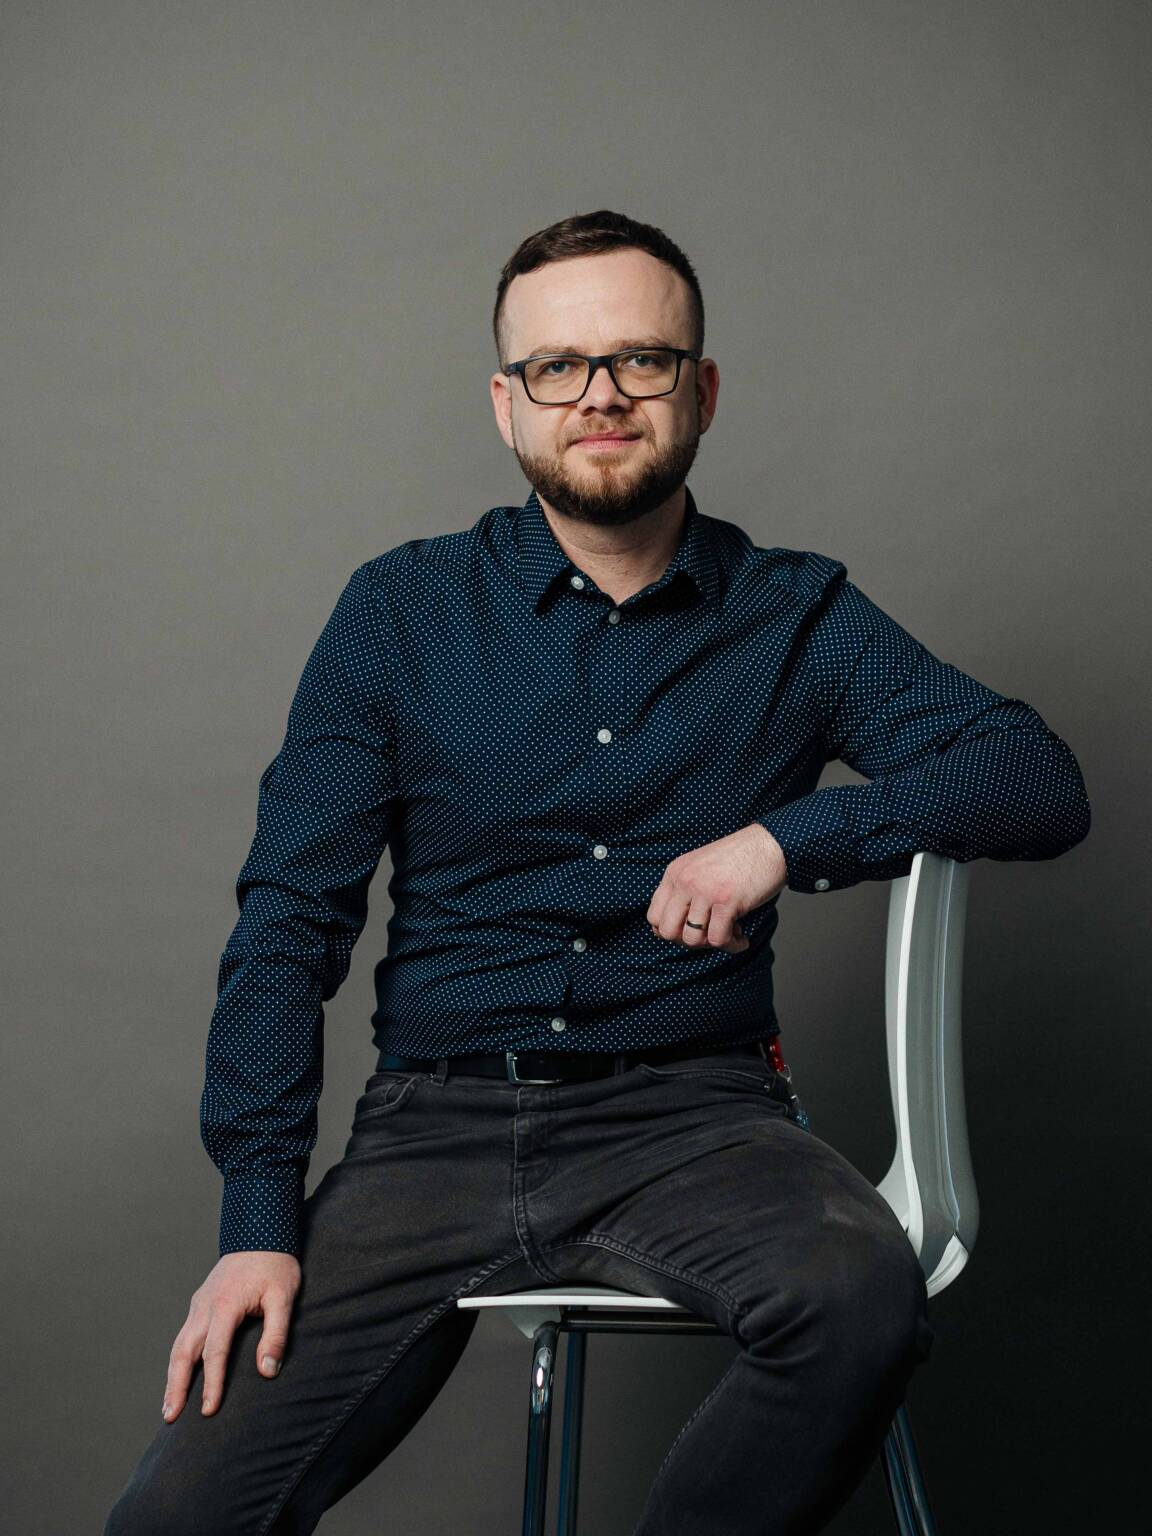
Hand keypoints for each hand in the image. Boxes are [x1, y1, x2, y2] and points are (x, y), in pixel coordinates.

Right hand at [162, 1250, 300, 1421]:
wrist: (261, 1232)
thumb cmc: (276, 1264)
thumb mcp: (284, 1297)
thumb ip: (276, 1334)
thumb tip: (267, 1371)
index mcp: (226, 1305)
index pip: (215, 1352)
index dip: (212, 1384)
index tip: (209, 1411)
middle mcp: (205, 1306)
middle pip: (184, 1352)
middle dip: (176, 1386)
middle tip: (171, 1417)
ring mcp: (199, 1304)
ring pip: (179, 1345)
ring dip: (172, 1376)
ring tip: (169, 1406)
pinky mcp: (200, 1302)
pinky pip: (184, 1335)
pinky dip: (177, 1359)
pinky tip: (178, 1375)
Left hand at [646, 824, 786, 953]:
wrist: (770, 845)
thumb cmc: (739, 859)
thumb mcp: (700, 868)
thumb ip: (684, 891)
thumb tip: (674, 931)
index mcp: (675, 873)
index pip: (654, 916)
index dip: (671, 931)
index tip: (692, 930)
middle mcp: (685, 881)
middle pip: (667, 932)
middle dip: (688, 941)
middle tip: (709, 935)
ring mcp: (704, 890)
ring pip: (692, 939)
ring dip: (713, 944)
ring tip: (731, 933)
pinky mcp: (726, 901)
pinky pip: (719, 939)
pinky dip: (732, 946)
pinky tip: (743, 938)